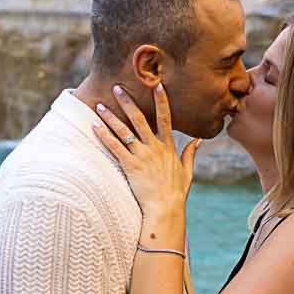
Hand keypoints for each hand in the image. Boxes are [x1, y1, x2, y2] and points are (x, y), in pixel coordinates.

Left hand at [92, 84, 200, 225]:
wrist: (165, 209)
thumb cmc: (176, 193)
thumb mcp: (187, 172)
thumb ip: (190, 153)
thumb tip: (198, 140)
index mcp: (168, 147)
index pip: (165, 118)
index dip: (161, 100)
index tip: (157, 85)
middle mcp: (155, 148)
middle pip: (140, 119)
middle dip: (128, 102)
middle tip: (117, 87)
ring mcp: (142, 156)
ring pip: (124, 131)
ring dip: (111, 117)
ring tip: (99, 105)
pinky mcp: (131, 166)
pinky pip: (115, 147)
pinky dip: (104, 136)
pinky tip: (95, 127)